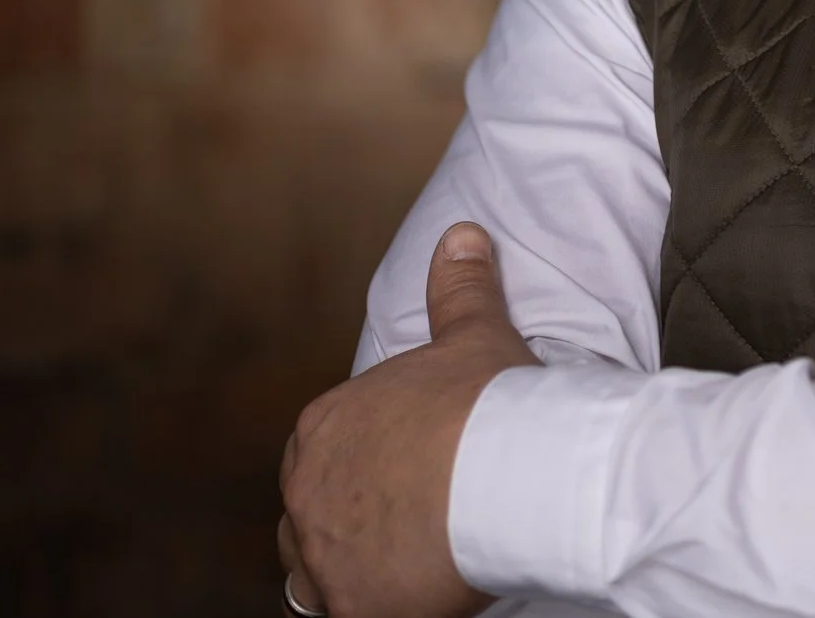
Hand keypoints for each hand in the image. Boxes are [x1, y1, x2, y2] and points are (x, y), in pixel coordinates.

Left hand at [279, 222, 537, 617]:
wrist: (509, 470)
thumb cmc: (489, 402)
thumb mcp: (475, 335)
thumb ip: (459, 288)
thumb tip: (462, 234)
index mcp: (325, 423)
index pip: (324, 446)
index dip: (366, 457)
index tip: (409, 465)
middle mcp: (305, 486)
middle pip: (310, 507)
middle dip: (345, 512)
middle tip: (406, 516)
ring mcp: (319, 550)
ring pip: (310, 567)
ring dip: (342, 564)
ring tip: (397, 563)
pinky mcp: (347, 604)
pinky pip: (337, 612)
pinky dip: (363, 604)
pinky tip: (402, 597)